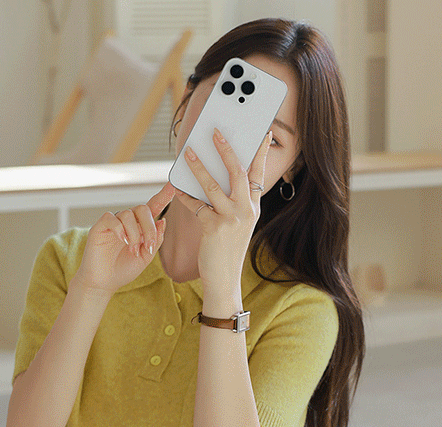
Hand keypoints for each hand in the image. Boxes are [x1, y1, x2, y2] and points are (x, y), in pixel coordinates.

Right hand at [76, 183, 176, 295]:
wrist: (104, 283)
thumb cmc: (123, 270)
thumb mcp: (146, 257)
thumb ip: (155, 240)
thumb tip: (163, 221)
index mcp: (140, 227)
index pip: (153, 207)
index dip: (163, 196)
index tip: (173, 186)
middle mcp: (127, 222)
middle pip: (142, 209)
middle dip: (149, 227)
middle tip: (148, 246)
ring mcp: (114, 223)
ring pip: (128, 214)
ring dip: (135, 234)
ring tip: (132, 250)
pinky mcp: (100, 226)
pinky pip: (111, 218)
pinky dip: (120, 229)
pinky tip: (122, 241)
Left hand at [173, 128, 271, 293]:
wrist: (224, 279)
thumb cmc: (227, 251)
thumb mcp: (236, 224)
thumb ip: (230, 202)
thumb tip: (213, 178)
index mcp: (253, 207)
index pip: (259, 174)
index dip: (262, 152)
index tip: (264, 133)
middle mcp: (246, 211)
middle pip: (238, 173)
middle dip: (227, 150)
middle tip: (217, 132)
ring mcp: (231, 219)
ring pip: (214, 186)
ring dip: (199, 167)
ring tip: (189, 153)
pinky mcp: (214, 228)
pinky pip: (197, 206)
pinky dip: (186, 197)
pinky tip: (178, 189)